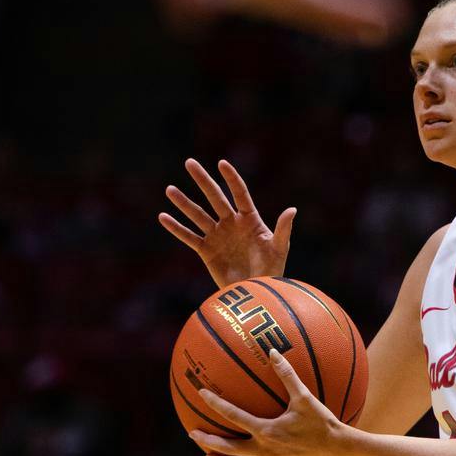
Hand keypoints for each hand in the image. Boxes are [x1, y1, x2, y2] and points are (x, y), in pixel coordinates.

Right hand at [159, 158, 293, 287]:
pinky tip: (163, 217)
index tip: (222, 163)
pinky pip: (189, 237)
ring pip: (198, 215)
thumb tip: (292, 210)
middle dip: (202, 180)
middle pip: (215, 197)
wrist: (255, 293)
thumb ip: (283, 230)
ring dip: (184, 203)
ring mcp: (217, 236)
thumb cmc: (272, 271)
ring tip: (170, 189)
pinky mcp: (206, 251)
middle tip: (189, 162)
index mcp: (250, 219)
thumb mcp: (279, 250)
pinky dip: (176, 228)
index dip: (231, 178)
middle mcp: (231, 223)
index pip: (239, 193)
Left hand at [192, 350, 345, 455]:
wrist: (338, 450)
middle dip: (207, 441)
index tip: (202, 393)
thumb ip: (287, 374)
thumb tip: (273, 352)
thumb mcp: (304, 397)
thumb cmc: (322, 422)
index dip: (215, 403)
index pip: (233, 416)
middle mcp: (264, 450)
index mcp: (266, 431)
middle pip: (227, 448)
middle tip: (192, 433)